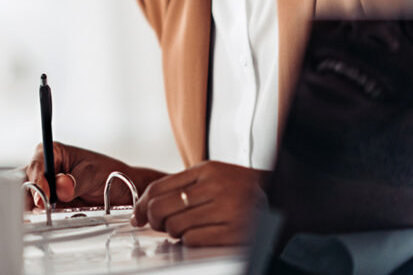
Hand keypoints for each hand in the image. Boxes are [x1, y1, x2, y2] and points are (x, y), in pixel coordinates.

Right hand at [24, 142, 164, 208]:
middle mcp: (46, 170)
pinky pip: (38, 214)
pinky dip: (39, 219)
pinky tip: (45, 222)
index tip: (43, 194)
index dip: (37, 179)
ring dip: (32, 210)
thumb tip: (62, 186)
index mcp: (54, 152)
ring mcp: (46, 189)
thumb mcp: (93, 173)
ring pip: (28, 200)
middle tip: (37, 208)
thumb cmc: (108, 173)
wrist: (120, 191)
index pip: (37, 163)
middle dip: (28, 195)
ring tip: (41, 217)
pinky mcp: (49, 207)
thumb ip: (76, 180)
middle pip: (26, 182)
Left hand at [131, 161, 267, 246]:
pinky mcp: (233, 233)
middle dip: (152, 220)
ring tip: (181, 228)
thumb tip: (147, 205)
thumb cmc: (238, 186)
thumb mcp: (212, 174)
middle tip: (156, 224)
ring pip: (175, 227)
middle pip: (162, 208)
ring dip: (172, 232)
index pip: (160, 186)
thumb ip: (182, 185)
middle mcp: (215, 188)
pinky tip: (196, 234)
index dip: (142, 203)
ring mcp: (225, 210)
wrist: (275, 196)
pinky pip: (193, 240)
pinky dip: (188, 241)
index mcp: (207, 170)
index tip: (137, 214)